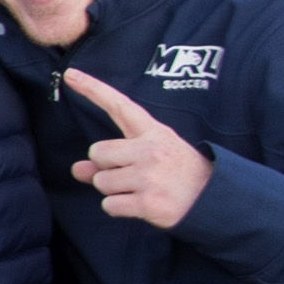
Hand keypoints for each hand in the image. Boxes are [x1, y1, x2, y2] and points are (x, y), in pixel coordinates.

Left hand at [58, 68, 216, 227]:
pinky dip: (119, 209)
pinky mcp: (148, 202)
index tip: (69, 74)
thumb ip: (113, 158)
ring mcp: (149, 176)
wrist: (214, 199)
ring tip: (140, 190)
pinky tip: (141, 205)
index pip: (120, 106)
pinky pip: (109, 205)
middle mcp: (151, 150)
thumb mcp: (153, 156)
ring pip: (101, 182)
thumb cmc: (179, 174)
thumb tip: (77, 169)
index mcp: (154, 133)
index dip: (93, 89)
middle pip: (97, 152)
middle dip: (105, 167)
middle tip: (132, 175)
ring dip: (113, 191)